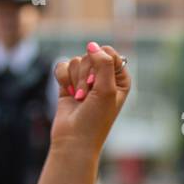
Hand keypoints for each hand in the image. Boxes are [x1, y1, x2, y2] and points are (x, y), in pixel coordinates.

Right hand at [50, 41, 130, 158]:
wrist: (74, 139)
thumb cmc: (95, 119)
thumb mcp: (106, 90)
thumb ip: (103, 63)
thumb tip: (92, 44)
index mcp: (120, 79)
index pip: (109, 52)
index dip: (100, 63)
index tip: (98, 83)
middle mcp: (104, 77)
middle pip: (91, 55)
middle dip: (85, 75)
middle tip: (87, 95)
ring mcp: (86, 80)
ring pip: (76, 61)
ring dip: (75, 81)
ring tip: (79, 99)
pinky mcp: (69, 83)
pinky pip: (63, 66)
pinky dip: (63, 79)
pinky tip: (68, 94)